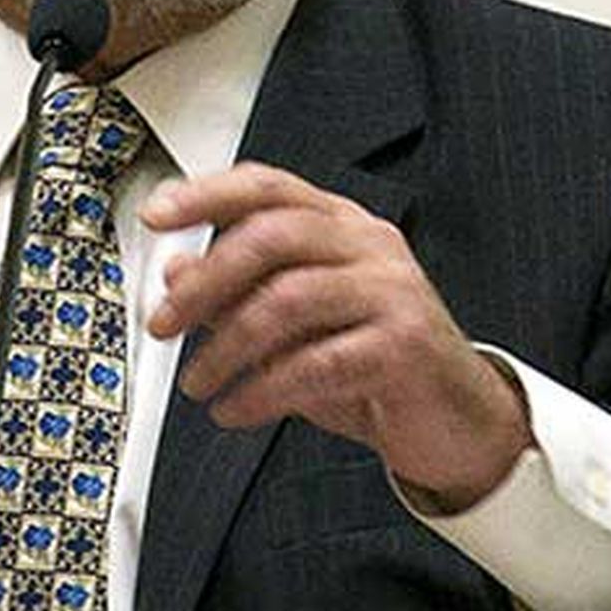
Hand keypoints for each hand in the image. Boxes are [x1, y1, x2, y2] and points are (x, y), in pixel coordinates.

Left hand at [143, 164, 531, 511]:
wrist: (454, 422)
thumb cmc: (370, 365)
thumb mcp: (294, 327)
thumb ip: (240, 294)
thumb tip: (174, 272)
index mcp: (341, 225)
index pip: (268, 187)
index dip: (207, 195)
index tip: (156, 216)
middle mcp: (369, 246)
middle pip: (271, 236)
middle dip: (205, 283)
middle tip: (163, 326)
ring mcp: (392, 291)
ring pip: (288, 300)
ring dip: (226, 347)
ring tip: (197, 385)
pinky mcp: (405, 346)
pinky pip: (317, 363)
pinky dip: (263, 390)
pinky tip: (236, 410)